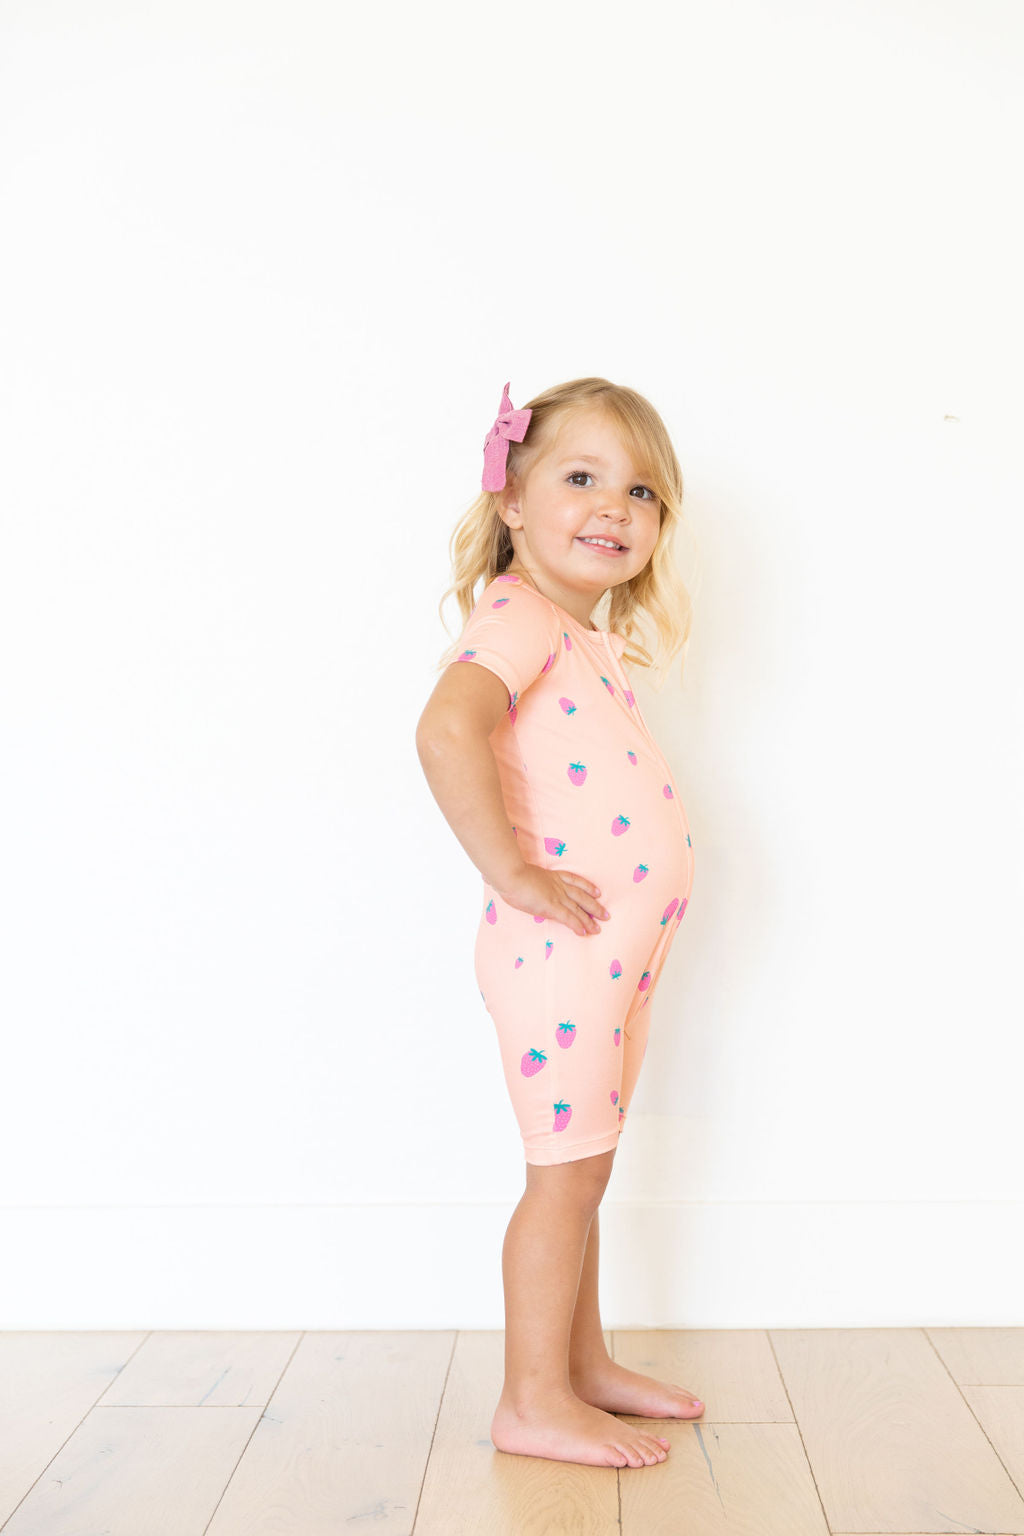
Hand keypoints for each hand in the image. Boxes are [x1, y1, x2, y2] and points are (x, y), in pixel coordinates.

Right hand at [494, 863, 609, 935]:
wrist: (509, 873)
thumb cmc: (507, 871)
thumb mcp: (514, 872)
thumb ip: (511, 876)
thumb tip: (489, 877)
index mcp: (550, 875)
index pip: (574, 880)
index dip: (587, 886)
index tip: (597, 891)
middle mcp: (557, 885)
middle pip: (582, 895)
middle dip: (594, 905)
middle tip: (606, 914)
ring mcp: (555, 895)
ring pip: (578, 908)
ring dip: (589, 918)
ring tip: (599, 927)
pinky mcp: (551, 906)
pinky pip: (569, 918)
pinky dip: (578, 925)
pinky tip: (585, 932)